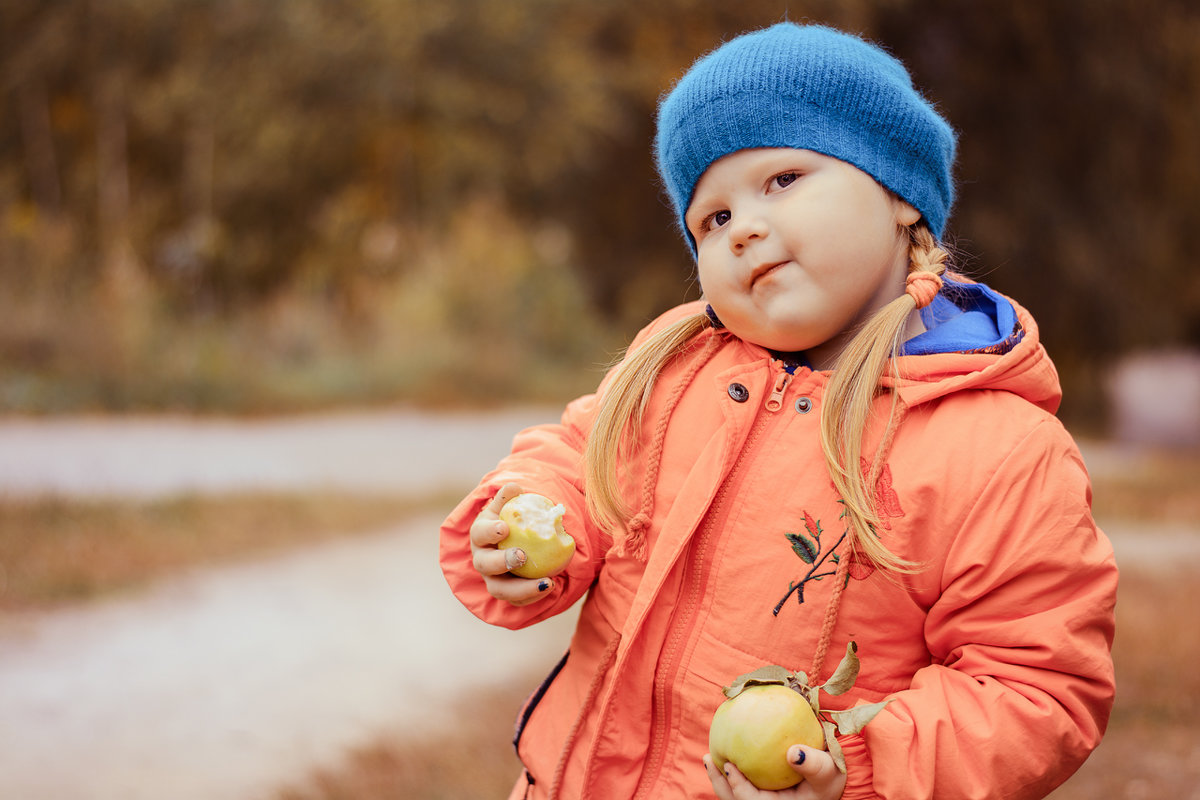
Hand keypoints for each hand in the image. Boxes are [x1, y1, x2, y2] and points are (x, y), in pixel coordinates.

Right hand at [469, 483, 556, 605]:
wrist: (517, 541)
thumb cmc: (514, 521)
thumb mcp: (510, 507)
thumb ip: (511, 498)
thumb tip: (514, 486)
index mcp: (481, 535)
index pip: (479, 533)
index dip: (489, 531)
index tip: (504, 528)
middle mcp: (483, 559)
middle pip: (485, 565)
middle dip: (502, 561)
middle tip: (521, 556)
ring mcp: (493, 579)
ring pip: (500, 590)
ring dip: (522, 588)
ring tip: (547, 582)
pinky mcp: (508, 593)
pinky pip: (518, 600)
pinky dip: (533, 595)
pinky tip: (551, 585)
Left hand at [704, 745, 845, 799]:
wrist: (837, 776)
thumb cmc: (832, 775)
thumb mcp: (828, 771)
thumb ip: (813, 764)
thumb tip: (792, 753)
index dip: (737, 787)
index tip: (728, 765)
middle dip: (720, 783)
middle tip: (709, 759)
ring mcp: (765, 799)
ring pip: (736, 795)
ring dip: (721, 779)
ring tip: (710, 758)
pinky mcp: (764, 790)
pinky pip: (744, 783)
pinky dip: (732, 772)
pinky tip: (726, 753)